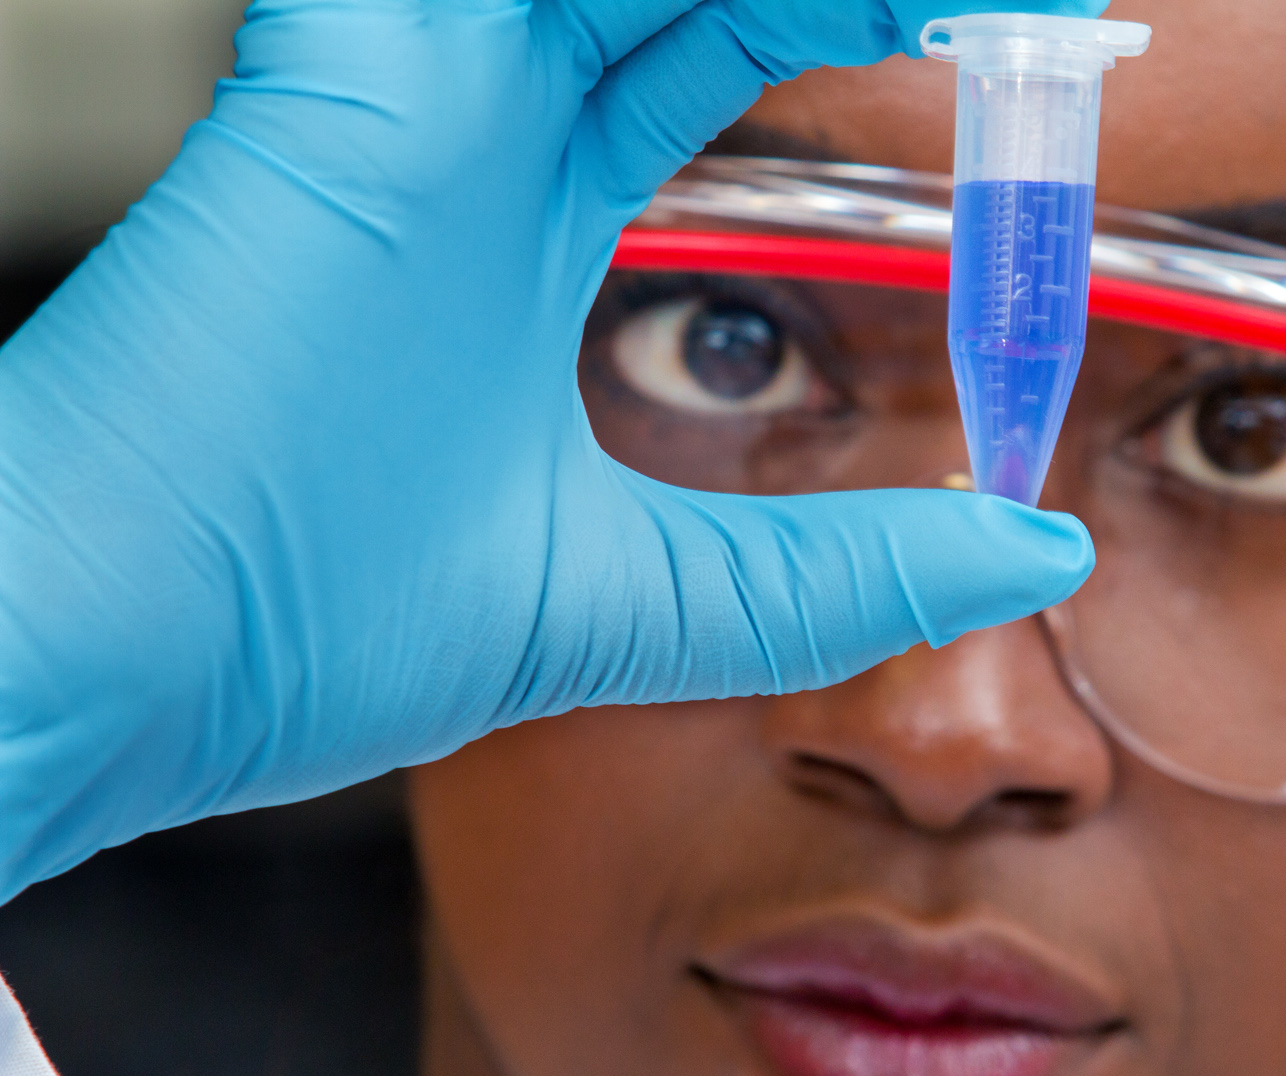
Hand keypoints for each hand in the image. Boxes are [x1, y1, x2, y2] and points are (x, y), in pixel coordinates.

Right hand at [0, 0, 1100, 891]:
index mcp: (528, 213)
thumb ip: (832, 572)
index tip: (1016, 33)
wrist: (118, 664)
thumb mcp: (646, 603)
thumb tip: (1030, 549)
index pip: (720, 46)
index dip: (862, 13)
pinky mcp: (343, 64)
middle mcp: (474, 121)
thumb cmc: (314, 625)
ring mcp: (405, 75)